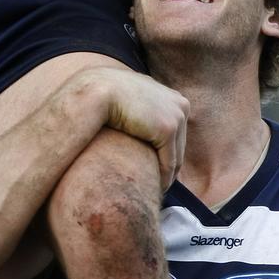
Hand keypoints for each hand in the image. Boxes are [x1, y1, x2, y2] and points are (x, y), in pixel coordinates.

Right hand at [74, 68, 188, 191]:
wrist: (98, 89)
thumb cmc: (109, 96)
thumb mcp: (134, 99)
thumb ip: (144, 108)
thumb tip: (142, 121)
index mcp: (173, 96)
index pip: (176, 132)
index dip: (168, 152)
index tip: (157, 167)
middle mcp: (180, 104)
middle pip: (179, 145)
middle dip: (169, 164)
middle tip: (158, 182)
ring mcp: (176, 115)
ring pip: (176, 157)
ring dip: (167, 175)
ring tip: (155, 188)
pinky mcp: (168, 128)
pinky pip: (169, 163)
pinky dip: (163, 179)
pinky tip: (154, 188)